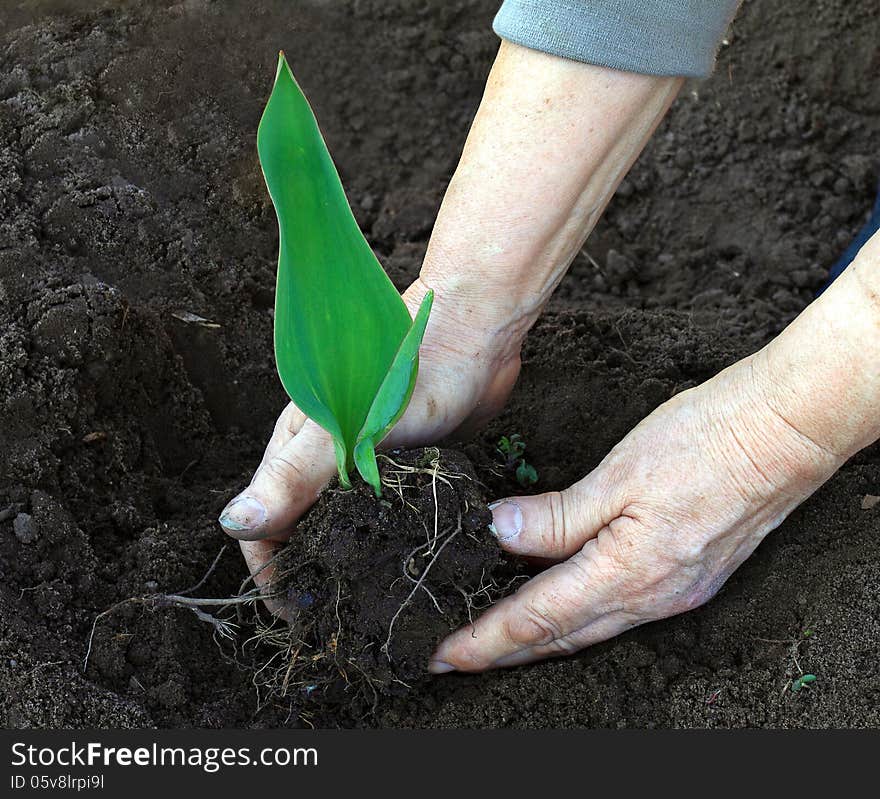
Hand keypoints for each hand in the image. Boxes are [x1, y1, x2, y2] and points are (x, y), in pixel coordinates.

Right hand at [219, 278, 522, 610]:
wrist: (475, 336)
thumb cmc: (408, 373)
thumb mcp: (346, 428)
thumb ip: (294, 475)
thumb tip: (234, 525)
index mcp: (295, 447)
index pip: (263, 522)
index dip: (272, 570)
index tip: (298, 612)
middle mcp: (323, 459)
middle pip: (299, 528)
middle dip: (308, 573)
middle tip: (336, 618)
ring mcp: (363, 462)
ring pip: (341, 525)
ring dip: (345, 562)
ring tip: (367, 605)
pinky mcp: (401, 466)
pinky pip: (380, 514)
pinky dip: (380, 541)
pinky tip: (398, 567)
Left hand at [428, 349, 843, 671]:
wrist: (783, 432)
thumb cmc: (703, 441)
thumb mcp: (619, 473)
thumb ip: (557, 515)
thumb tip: (499, 533)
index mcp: (629, 573)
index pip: (538, 619)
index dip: (486, 639)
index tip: (442, 654)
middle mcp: (653, 598)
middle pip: (561, 637)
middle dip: (504, 651)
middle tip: (454, 655)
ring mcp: (674, 592)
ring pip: (589, 628)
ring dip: (539, 638)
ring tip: (494, 635)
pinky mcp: (687, 578)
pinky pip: (617, 611)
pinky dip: (577, 615)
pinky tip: (557, 600)